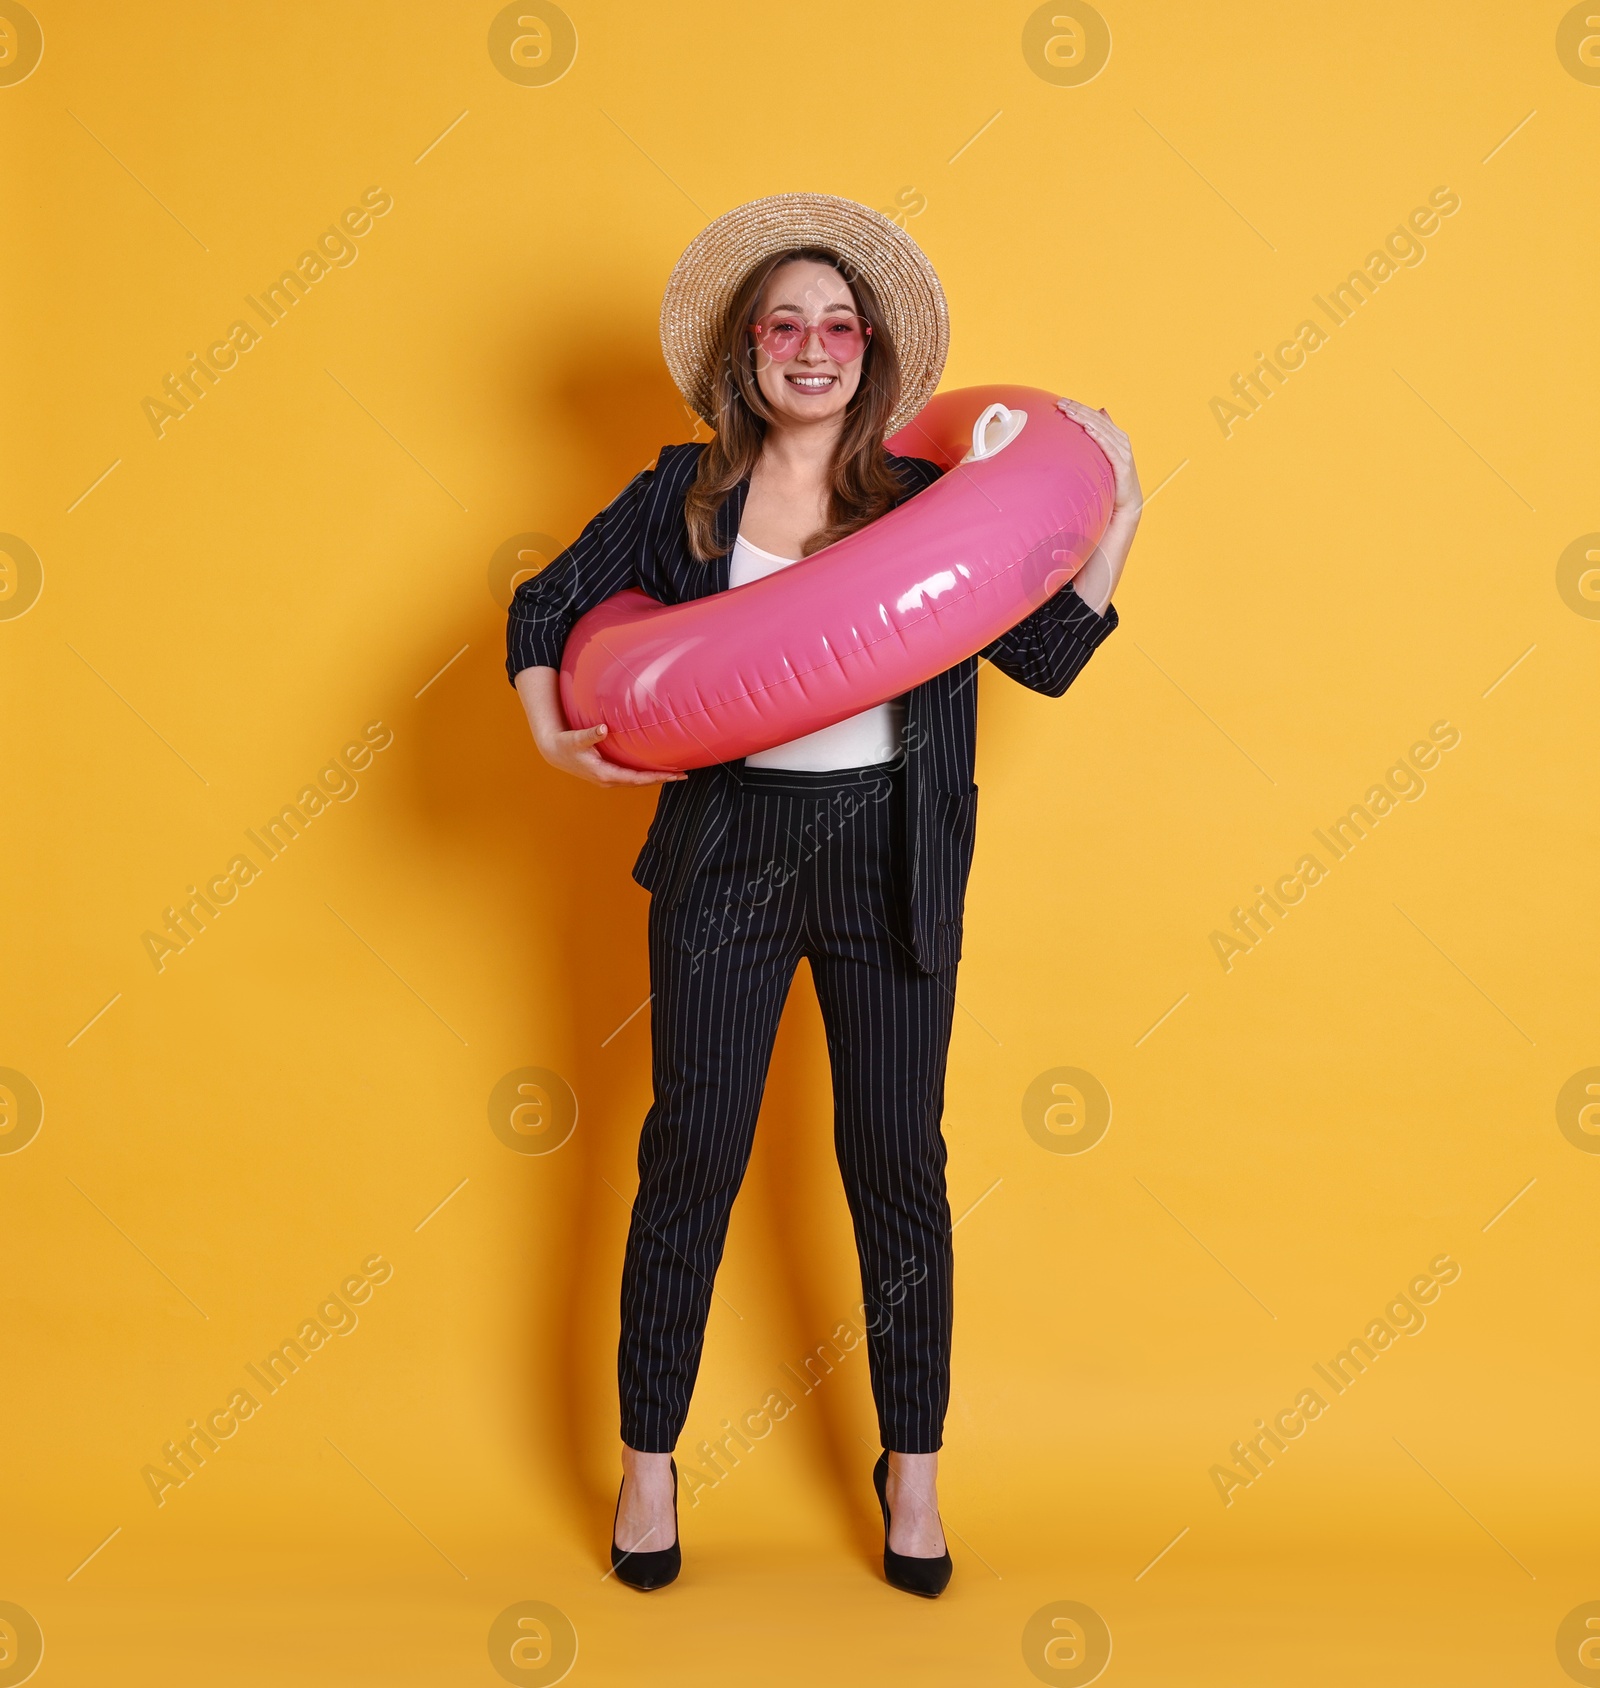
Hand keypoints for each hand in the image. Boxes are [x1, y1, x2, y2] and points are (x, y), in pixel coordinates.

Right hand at [515, 666, 684, 785]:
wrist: (554, 752)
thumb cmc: (565, 744)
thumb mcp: (576, 739)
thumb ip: (590, 734)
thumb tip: (603, 728)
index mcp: (604, 774)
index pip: (636, 778)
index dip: (655, 777)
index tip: (672, 774)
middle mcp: (608, 780)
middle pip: (641, 783)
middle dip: (661, 779)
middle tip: (683, 775)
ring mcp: (608, 779)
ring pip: (637, 782)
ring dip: (655, 779)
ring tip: (675, 774)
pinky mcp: (608, 775)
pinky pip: (631, 778)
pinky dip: (645, 776)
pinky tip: (655, 770)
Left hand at [1056, 398, 1140, 520]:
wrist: (1126, 504)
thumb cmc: (1113, 481)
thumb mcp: (1105, 456)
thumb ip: (1103, 435)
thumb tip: (1100, 411)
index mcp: (1116, 436)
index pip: (1095, 416)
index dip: (1079, 407)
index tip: (1061, 401)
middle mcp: (1121, 440)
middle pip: (1097, 420)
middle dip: (1078, 409)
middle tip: (1060, 403)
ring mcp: (1123, 452)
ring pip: (1101, 430)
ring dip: (1084, 419)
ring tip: (1069, 411)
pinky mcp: (1122, 464)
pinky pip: (1108, 448)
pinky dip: (1098, 436)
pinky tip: (1087, 428)